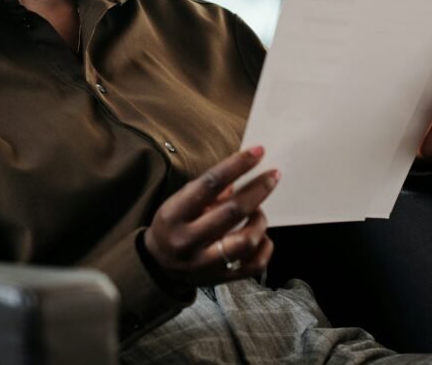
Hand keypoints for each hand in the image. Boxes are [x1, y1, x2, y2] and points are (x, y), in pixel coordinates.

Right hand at [143, 146, 279, 287]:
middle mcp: (188, 240)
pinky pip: (255, 264)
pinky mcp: (221, 279)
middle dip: (258, 189)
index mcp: (174, 215)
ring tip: (257, 212)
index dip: (237, 165)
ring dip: (259, 220)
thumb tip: (242, 173)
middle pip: (233, 211)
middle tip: (272, 176)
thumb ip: (208, 189)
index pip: (209, 184)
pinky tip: (260, 235)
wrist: (159, 266)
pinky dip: (265, 246)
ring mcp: (205, 263)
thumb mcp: (179, 202)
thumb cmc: (173, 225)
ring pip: (246, 241)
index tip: (258, 152)